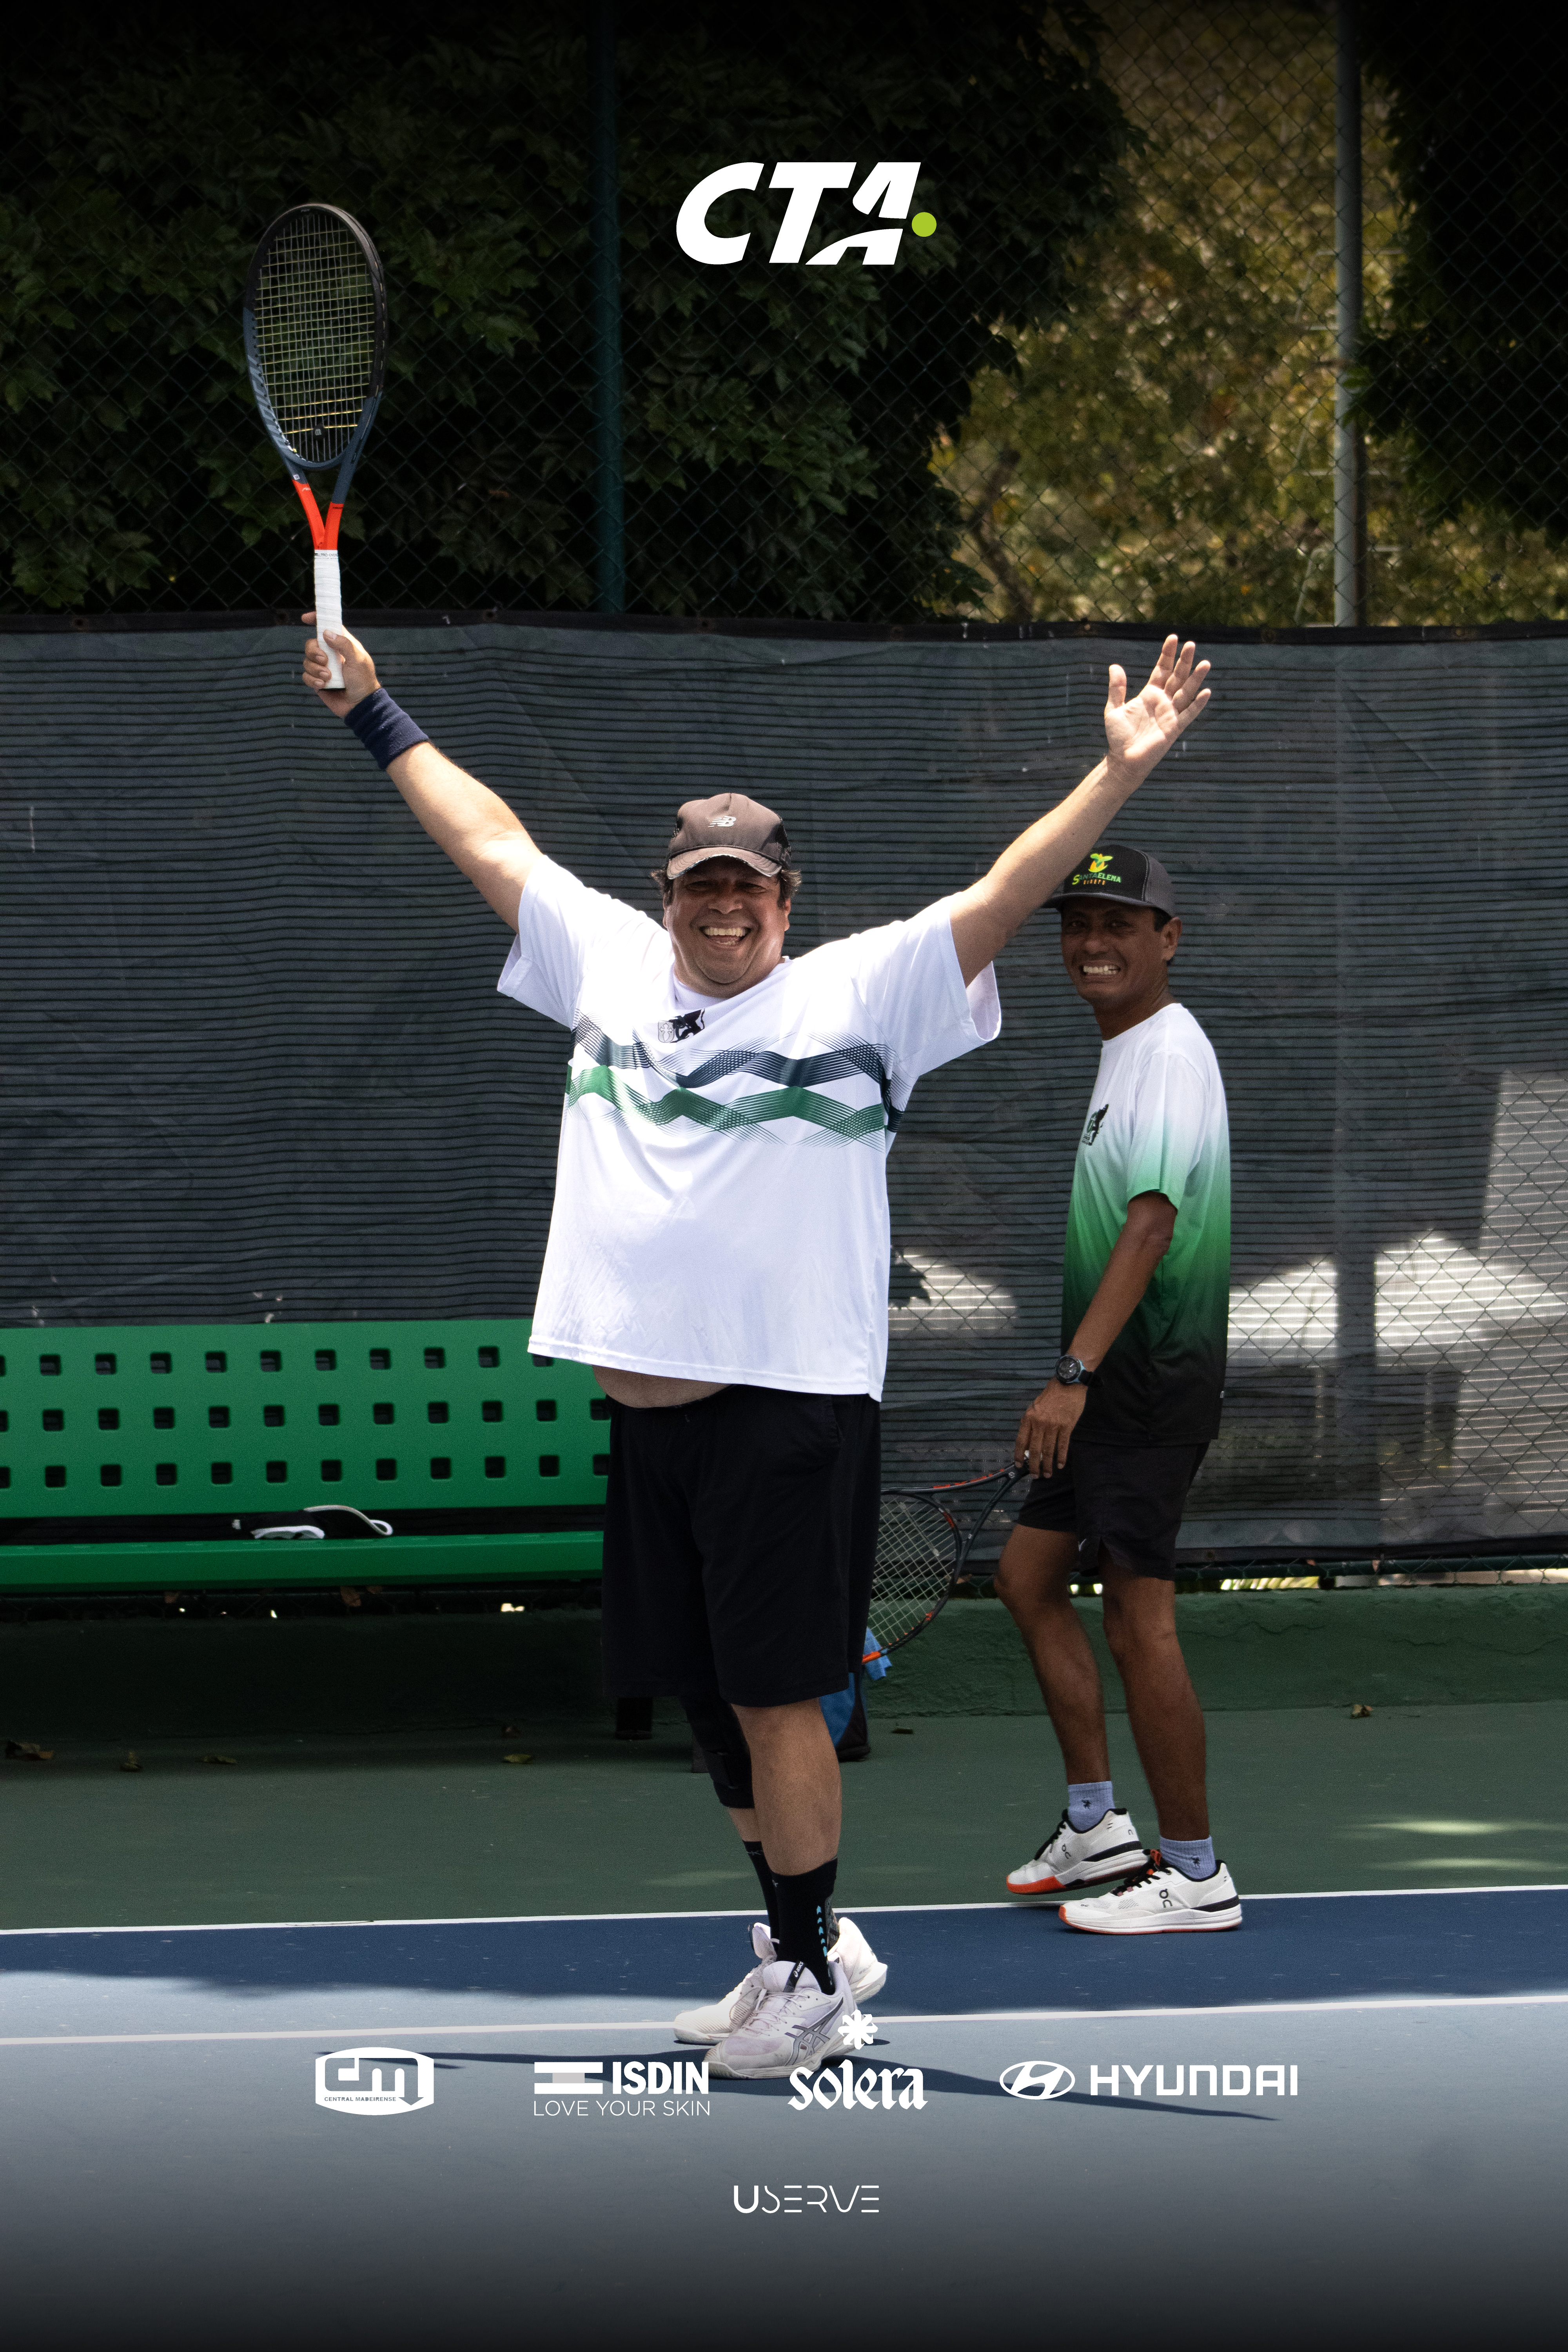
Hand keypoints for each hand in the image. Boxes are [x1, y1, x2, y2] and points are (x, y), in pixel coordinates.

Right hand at [301, 614, 379, 712]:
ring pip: (307, 660)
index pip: (328, 627)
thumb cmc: (363, 681)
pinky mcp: (318, 681)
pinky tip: (322, 685)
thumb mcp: (358, 660)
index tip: (305, 618)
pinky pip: (306, 676)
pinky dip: (312, 679)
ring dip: (315, 669)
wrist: (360, 705)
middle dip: (314, 651)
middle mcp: (331, 654)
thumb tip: (326, 632)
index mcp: (342, 644)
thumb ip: (343, 644)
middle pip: (311, 644)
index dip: (317, 620)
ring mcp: (323, 668)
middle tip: (324, 660)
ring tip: (328, 677)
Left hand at [1014, 1378, 1086, 1478]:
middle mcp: (1039, 1423)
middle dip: (1034, 1465)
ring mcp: (1053, 1425)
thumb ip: (1030, 1424)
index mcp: (1029, 1418)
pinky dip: (1061, 1457)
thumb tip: (1028, 1443)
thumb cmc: (1050, 1396)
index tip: (1019, 1465)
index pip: (1021, 1441)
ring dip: (1047, 1465)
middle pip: (1035, 1449)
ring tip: (1047, 1474)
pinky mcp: (1067, 1426)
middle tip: (1035, 1476)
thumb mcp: (1034, 1408)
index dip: (1019, 1455)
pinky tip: (1059, 1465)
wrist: (1068, 1385)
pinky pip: (1062, 1445)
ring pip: (1048, 1450)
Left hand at [1102, 635, 1210, 783]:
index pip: (1162, 670)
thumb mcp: (1113, 709)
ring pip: (1186, 692)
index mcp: (1150, 694)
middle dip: (1184, 661)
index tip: (1173, 638)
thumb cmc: (1118, 737)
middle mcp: (1163, 701)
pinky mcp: (1174, 728)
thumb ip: (1116, 688)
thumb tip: (1114, 666)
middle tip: (1191, 644)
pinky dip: (1197, 704)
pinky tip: (1206, 692)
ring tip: (1205, 663)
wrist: (1122, 760)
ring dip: (1196, 679)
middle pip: (1177, 677)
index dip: (1167, 654)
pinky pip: (1188, 714)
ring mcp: (1170, 714)